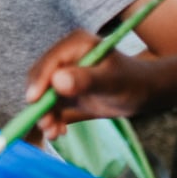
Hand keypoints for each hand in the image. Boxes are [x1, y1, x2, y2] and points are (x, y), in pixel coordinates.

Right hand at [24, 29, 154, 139]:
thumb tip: (58, 81)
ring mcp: (62, 73)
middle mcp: (65, 57)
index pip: (50, 62)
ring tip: (54, 133)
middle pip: (40, 78)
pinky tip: (59, 131)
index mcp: (75, 44)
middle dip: (40, 103)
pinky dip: (51, 119)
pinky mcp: (63, 90)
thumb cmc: (132, 82)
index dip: (39, 80)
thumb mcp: (111, 82)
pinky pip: (49, 105)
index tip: (33, 101)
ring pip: (42, 95)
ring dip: (44, 114)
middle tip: (46, 124)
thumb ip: (86, 80)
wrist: (142, 92)